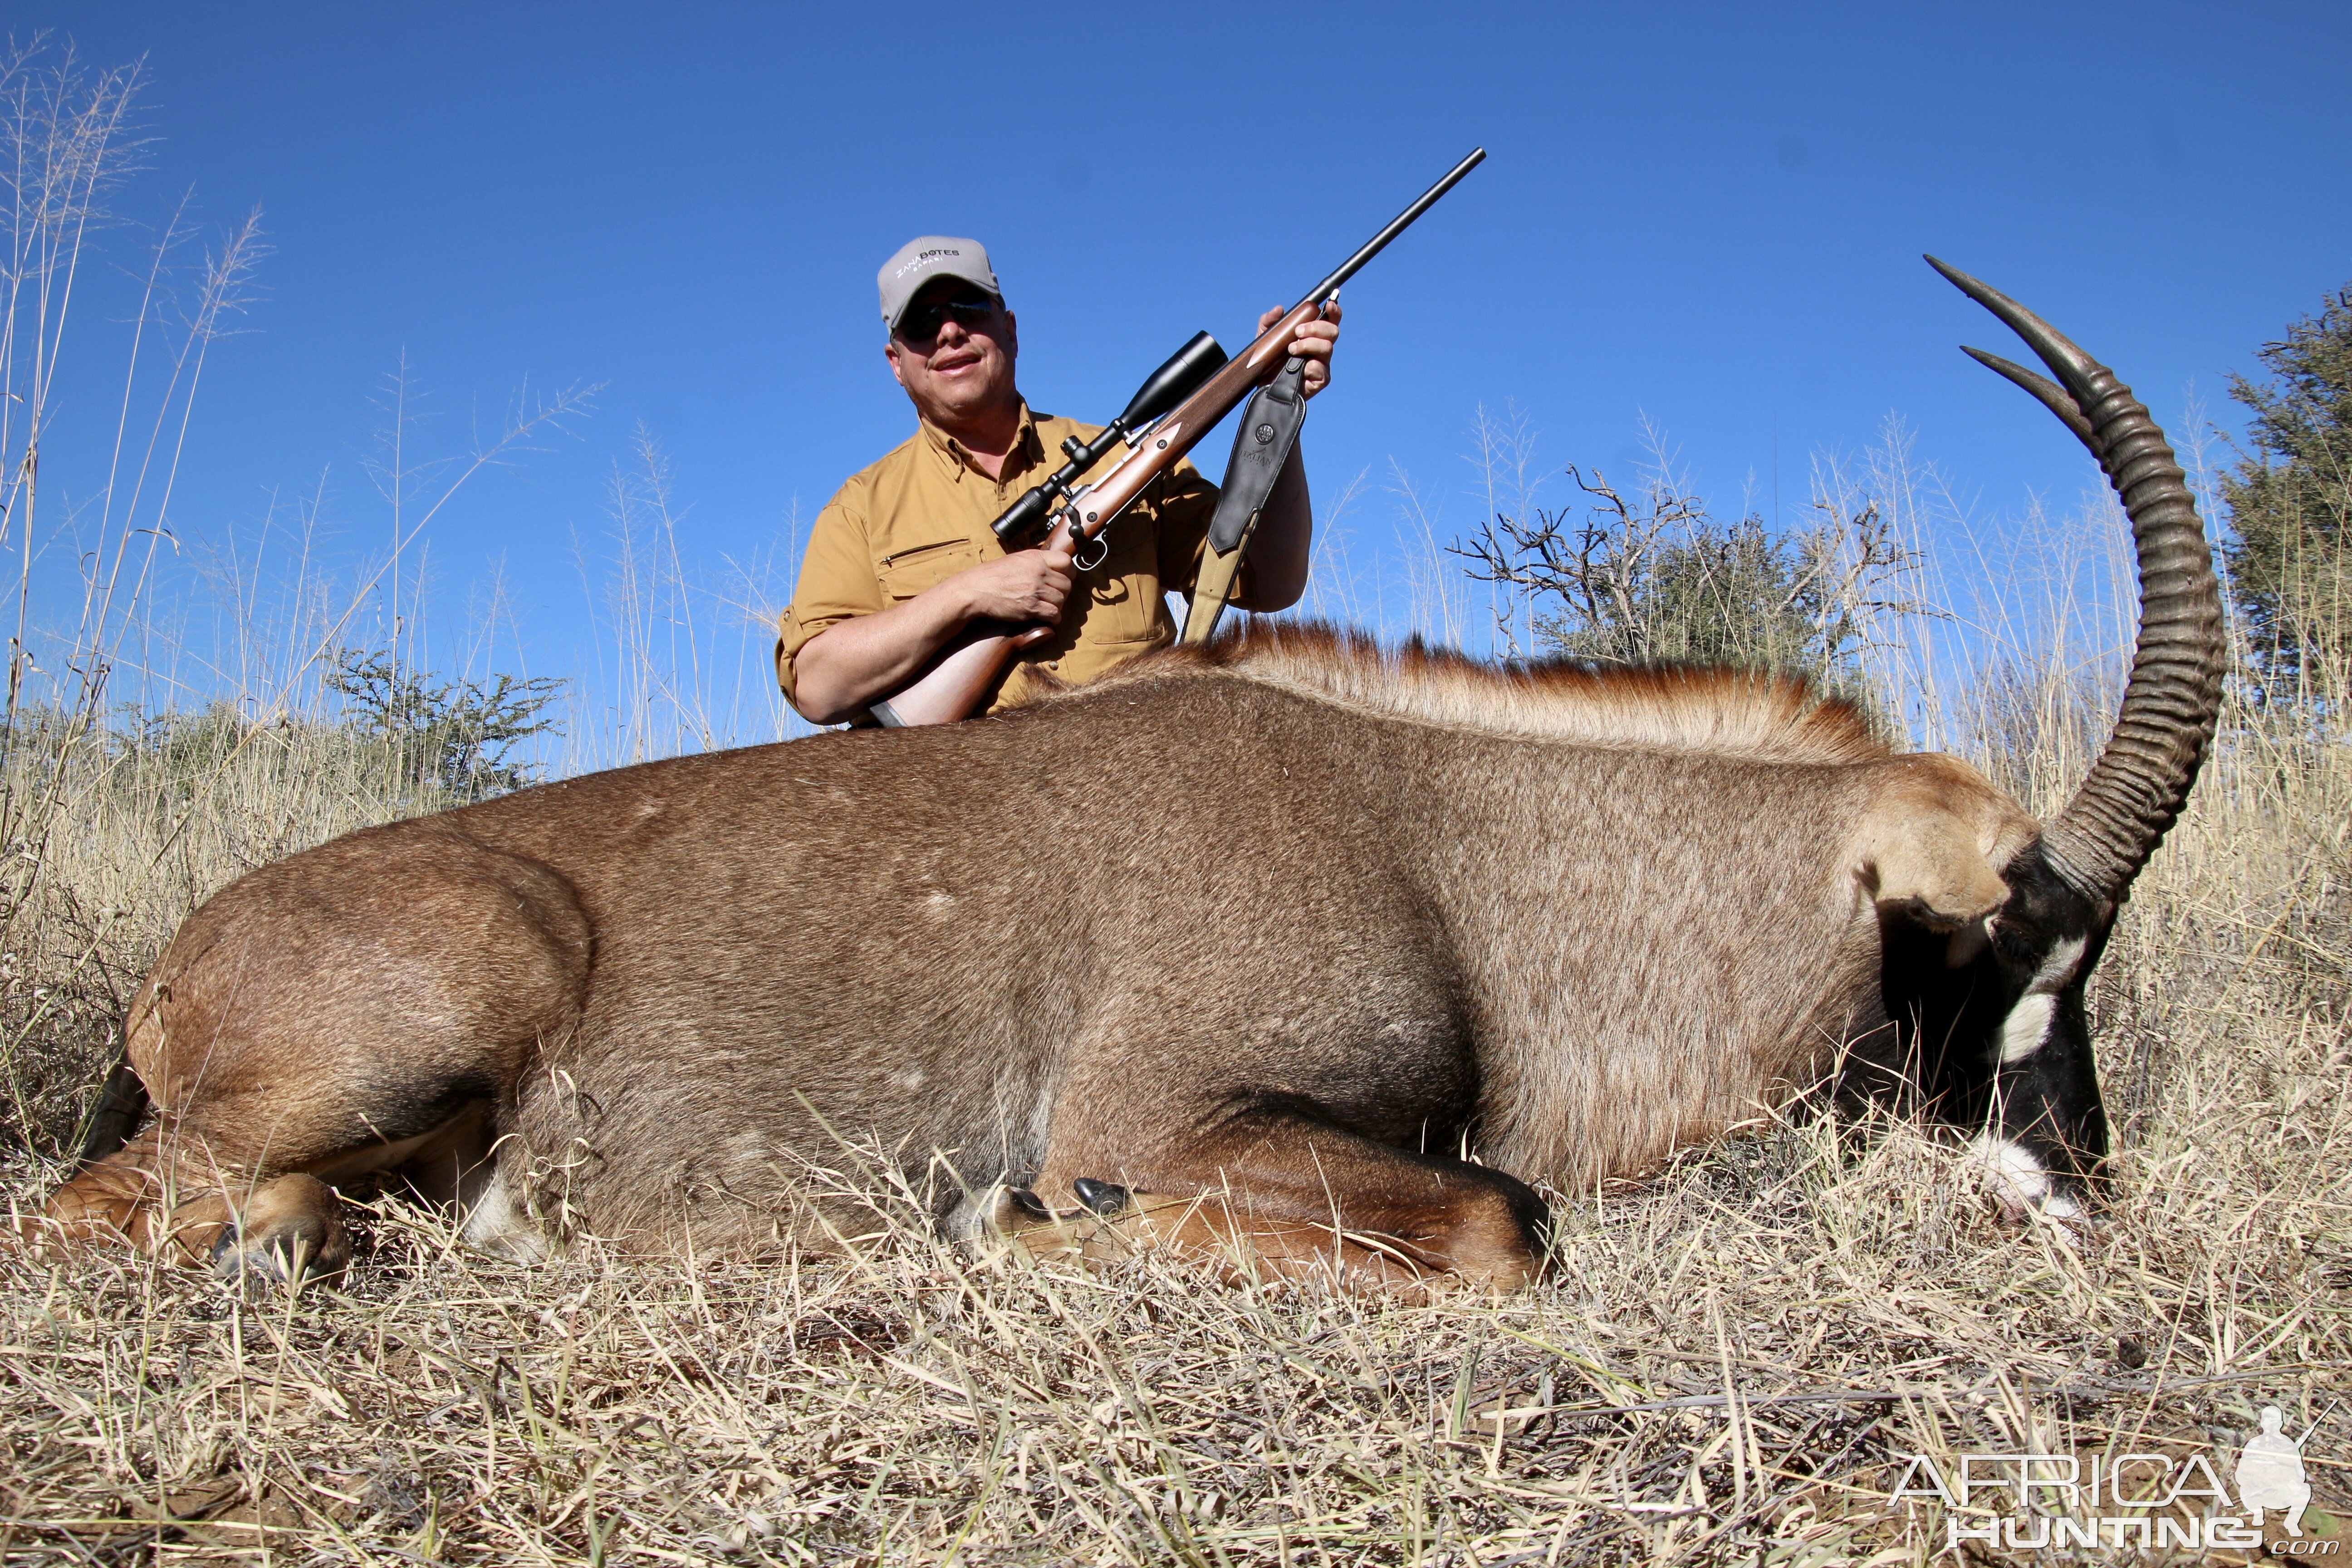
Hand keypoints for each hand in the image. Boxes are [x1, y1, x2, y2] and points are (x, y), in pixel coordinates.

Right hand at [951, 531, 1077, 626]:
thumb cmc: (992, 575)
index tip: (1066, 578)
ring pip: (1062, 600)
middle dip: (1063, 592)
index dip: (1069, 572)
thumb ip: (1034, 562)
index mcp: (1035, 558)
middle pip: (1066, 584)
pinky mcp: (1031, 607)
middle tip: (1054, 596)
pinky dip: (1054, 618)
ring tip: (1048, 607)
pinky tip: (1048, 618)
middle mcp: (1038, 572)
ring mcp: (1035, 590)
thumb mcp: (1016, 559)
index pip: (1066, 561)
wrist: (976, 589)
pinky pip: (1054, 614)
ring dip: (1057, 606)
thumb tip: (1050, 566)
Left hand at [1258, 298, 1340, 397]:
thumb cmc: (1268, 361)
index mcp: (1313, 336)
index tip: (1328, 305)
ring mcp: (1322, 364)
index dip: (1334, 311)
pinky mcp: (1320, 380)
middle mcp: (1321, 349)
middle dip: (1316, 327)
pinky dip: (1309, 365)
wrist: (1263, 385)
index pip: (1330, 321)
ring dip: (1308, 344)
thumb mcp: (1264, 338)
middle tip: (1297, 332)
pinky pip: (1320, 368)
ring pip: (1327, 348)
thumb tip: (1279, 309)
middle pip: (1333, 332)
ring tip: (1290, 349)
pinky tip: (1296, 368)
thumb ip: (1269, 322)